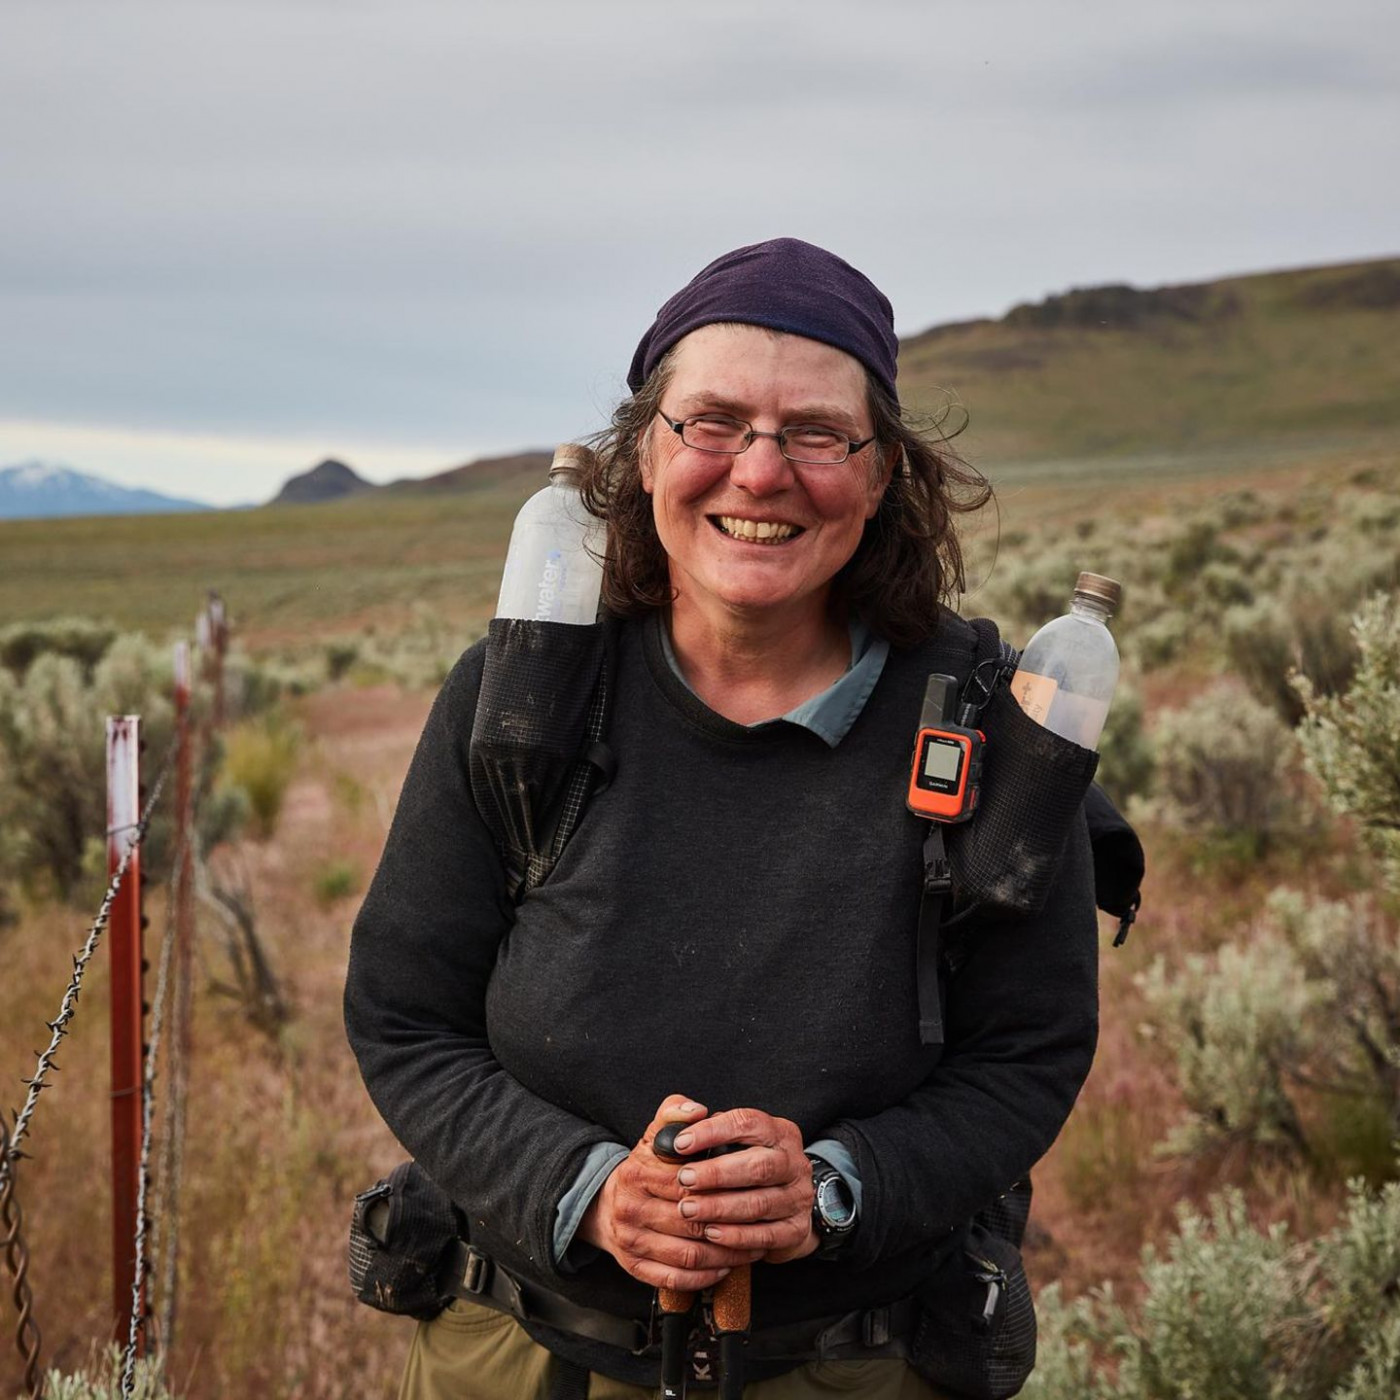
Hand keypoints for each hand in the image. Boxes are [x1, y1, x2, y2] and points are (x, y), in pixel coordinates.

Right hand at [578, 1095, 764, 1290]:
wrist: (606, 1205)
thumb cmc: (643, 1168)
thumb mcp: (654, 1134)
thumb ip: (675, 1114)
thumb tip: (698, 1110)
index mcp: (636, 1174)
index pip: (685, 1183)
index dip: (718, 1187)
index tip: (748, 1187)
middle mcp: (630, 1209)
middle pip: (690, 1222)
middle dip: (728, 1224)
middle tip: (759, 1223)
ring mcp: (632, 1242)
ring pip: (688, 1255)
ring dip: (724, 1255)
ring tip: (751, 1247)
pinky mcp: (636, 1268)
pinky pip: (676, 1279)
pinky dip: (705, 1276)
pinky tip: (726, 1266)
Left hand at [664, 1106, 817, 1264]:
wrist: (783, 1202)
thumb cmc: (742, 1163)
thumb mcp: (727, 1136)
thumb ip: (701, 1120)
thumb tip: (687, 1114)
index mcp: (779, 1132)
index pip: (748, 1123)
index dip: (713, 1132)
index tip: (681, 1143)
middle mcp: (794, 1163)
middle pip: (759, 1166)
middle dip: (717, 1174)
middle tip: (684, 1179)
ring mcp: (798, 1198)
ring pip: (760, 1204)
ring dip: (720, 1208)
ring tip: (688, 1209)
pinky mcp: (796, 1230)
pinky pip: (766, 1236)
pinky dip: (736, 1236)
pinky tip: (710, 1233)